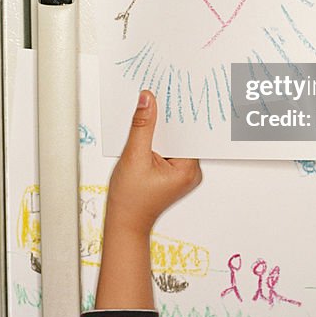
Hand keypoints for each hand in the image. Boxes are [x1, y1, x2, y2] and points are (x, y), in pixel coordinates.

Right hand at [95, 91, 200, 308]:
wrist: (124, 224)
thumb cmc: (130, 200)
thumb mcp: (134, 157)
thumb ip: (142, 126)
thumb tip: (148, 99)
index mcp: (188, 169)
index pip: (188, 131)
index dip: (179, 111)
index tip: (172, 92)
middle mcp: (191, 171)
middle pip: (182, 134)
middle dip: (168, 118)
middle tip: (158, 96)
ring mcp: (183, 172)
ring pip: (175, 140)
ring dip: (162, 129)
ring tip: (150, 111)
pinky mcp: (173, 172)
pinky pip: (169, 148)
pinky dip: (158, 139)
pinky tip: (147, 131)